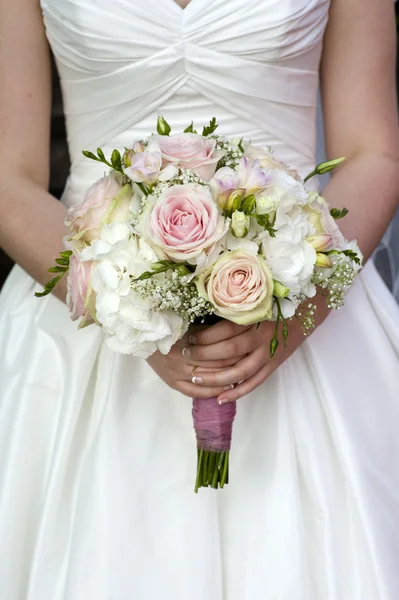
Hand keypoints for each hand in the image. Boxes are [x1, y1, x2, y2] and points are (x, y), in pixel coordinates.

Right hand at [146, 325, 243, 398]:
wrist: (141, 336)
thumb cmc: (167, 324)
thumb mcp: (187, 321)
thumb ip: (207, 329)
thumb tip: (232, 329)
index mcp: (186, 341)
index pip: (217, 349)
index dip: (235, 350)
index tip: (247, 348)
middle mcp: (181, 359)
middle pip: (215, 365)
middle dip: (234, 365)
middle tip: (249, 363)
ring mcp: (176, 373)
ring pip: (207, 380)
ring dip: (225, 379)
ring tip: (240, 377)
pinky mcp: (172, 382)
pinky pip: (194, 392)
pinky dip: (210, 392)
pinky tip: (223, 390)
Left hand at [184, 296, 330, 402]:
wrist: (307, 310)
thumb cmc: (274, 302)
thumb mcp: (255, 300)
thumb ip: (234, 308)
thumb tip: (202, 315)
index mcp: (255, 317)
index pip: (225, 330)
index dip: (205, 336)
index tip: (189, 337)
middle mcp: (262, 336)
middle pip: (229, 350)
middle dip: (204, 355)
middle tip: (185, 355)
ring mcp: (269, 353)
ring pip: (240, 371)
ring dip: (216, 378)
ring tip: (196, 378)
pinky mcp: (274, 364)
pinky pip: (255, 382)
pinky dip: (238, 392)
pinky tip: (220, 398)